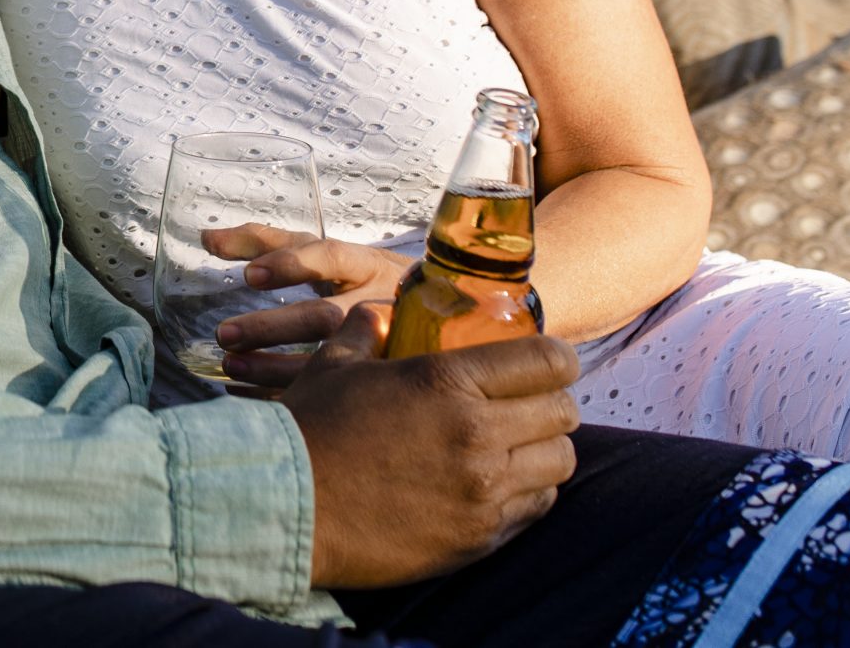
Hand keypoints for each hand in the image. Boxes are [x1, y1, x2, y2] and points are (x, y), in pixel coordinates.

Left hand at [202, 225, 412, 389]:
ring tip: (230, 365)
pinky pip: (329, 393)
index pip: (331, 257)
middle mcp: (378, 303)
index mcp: (365, 264)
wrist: (443, 321)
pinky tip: (245, 392)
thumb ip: (266, 242)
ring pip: (329, 361)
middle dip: (273, 327)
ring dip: (274, 368)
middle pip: (326, 316)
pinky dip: (283, 393)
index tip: (249, 275)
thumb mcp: (326, 254)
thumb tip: (207, 237)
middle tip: (225, 334)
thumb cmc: (364, 280)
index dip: (291, 264)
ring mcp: (384, 347)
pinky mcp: (380, 383)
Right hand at [282, 304, 579, 589]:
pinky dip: (526, 492)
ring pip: (559, 463)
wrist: (284, 507)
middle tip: (526, 403)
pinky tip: (493, 483)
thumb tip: (380, 313)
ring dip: (543, 450)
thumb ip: (367, 331)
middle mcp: (477, 434)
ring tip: (515, 446)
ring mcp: (482, 491)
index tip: (544, 362)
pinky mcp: (478, 537)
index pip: (548, 362)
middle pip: (564, 413)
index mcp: (446, 381)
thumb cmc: (307, 429)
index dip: (554, 358)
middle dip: (551, 402)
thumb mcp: (333, 364)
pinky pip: (534, 509)